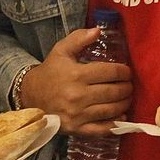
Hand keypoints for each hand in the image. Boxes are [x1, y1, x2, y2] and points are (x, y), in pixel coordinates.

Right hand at [18, 28, 132, 139]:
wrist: (30, 96)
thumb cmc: (49, 72)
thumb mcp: (61, 51)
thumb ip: (79, 38)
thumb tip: (98, 30)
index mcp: (76, 75)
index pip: (111, 73)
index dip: (124, 72)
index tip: (126, 71)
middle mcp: (78, 95)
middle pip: (114, 92)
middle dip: (127, 88)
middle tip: (129, 85)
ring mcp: (78, 114)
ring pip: (111, 110)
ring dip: (124, 103)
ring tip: (127, 98)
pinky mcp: (77, 129)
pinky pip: (102, 129)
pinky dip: (115, 124)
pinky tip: (122, 116)